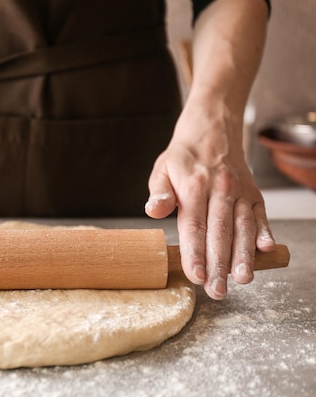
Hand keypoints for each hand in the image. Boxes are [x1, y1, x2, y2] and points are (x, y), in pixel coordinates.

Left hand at [145, 104, 274, 299]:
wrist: (213, 128)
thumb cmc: (184, 157)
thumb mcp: (162, 168)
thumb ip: (158, 192)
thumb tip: (154, 210)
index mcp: (194, 185)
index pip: (194, 225)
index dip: (195, 252)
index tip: (195, 275)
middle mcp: (220, 189)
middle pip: (220, 232)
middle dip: (219, 264)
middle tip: (216, 290)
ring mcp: (240, 191)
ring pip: (243, 227)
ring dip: (243, 255)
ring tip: (243, 279)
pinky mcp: (254, 194)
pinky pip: (261, 216)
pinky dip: (264, 233)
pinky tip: (266, 251)